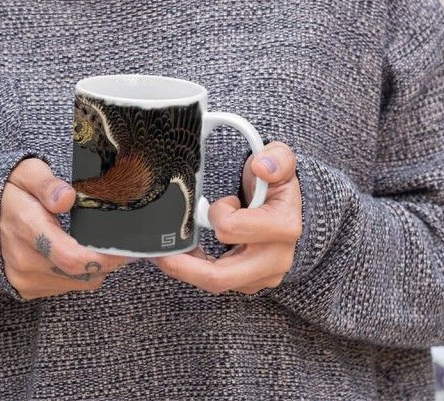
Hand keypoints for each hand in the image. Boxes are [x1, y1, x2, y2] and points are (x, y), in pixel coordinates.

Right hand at [0, 157, 136, 300]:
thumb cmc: (8, 189)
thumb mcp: (26, 172)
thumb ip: (46, 184)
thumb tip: (67, 198)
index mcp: (26, 226)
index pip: (71, 256)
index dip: (104, 258)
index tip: (125, 249)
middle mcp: (23, 259)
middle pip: (80, 273)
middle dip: (107, 261)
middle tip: (121, 244)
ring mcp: (23, 278)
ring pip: (76, 283)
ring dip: (93, 268)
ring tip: (97, 244)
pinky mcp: (25, 289)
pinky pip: (64, 287)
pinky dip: (77, 274)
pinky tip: (75, 252)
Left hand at [150, 141, 301, 294]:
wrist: (282, 204)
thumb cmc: (275, 182)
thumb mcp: (280, 159)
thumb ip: (277, 158)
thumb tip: (263, 167)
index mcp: (283, 227)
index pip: (233, 229)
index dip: (218, 212)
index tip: (223, 201)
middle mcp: (276, 259)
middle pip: (221, 276)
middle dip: (184, 266)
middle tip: (160, 254)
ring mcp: (263, 276)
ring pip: (215, 284)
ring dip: (188, 269)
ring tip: (168, 254)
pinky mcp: (250, 283)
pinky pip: (217, 284)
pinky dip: (196, 271)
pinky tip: (186, 257)